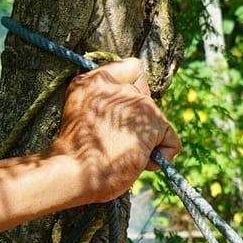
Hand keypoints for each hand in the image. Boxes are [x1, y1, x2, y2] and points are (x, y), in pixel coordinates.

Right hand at [46, 58, 181, 202]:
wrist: (72, 174)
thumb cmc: (74, 157)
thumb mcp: (79, 116)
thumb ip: (103, 104)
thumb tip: (131, 115)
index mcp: (91, 81)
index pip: (132, 68)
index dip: (133, 90)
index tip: (121, 113)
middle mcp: (115, 85)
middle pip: (146, 98)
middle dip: (137, 122)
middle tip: (116, 143)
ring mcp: (135, 101)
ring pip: (157, 120)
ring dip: (147, 141)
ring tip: (123, 156)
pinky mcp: (152, 120)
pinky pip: (171, 139)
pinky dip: (162, 156)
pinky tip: (140, 162)